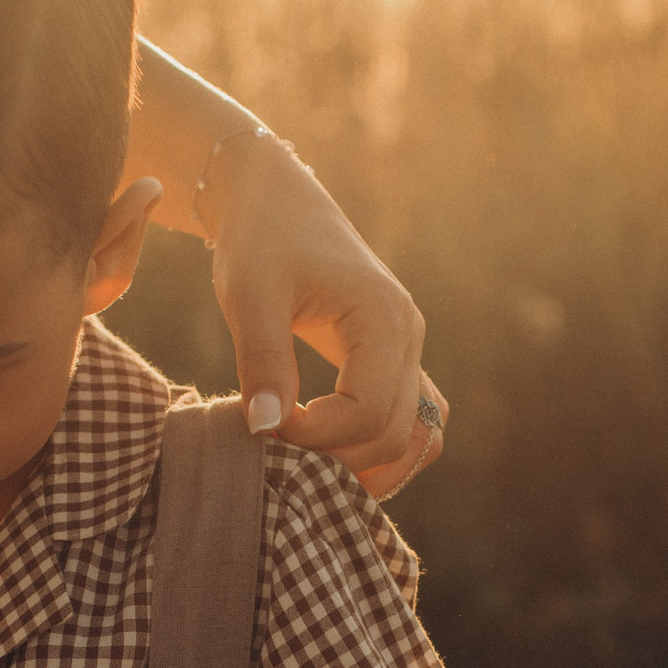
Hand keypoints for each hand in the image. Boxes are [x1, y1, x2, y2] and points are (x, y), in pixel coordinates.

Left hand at [205, 139, 446, 498]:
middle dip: (338, 460)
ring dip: (370, 468)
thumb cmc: (259, 239)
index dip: (316, 436)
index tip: (264, 424)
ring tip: (310, 468)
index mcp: (383, 318)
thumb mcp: (249, 296)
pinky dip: (383, 451)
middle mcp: (410, 336)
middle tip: (278, 453)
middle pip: (396, 434)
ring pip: (418, 438)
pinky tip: (333, 458)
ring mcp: (410, 351)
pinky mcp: (396, 361)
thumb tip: (265, 430)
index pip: (369, 412)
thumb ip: (262, 362)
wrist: (274, 199)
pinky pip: (413, 423)